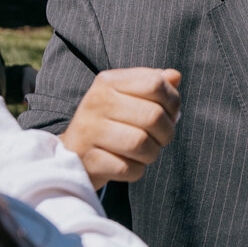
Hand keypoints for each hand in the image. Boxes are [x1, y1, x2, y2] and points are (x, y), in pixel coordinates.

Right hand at [61, 67, 182, 187]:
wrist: (72, 154)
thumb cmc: (109, 123)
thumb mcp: (128, 97)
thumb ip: (153, 85)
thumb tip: (175, 76)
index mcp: (108, 81)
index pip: (155, 83)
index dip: (172, 101)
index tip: (169, 113)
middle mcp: (96, 101)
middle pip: (154, 115)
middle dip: (166, 132)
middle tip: (159, 138)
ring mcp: (90, 131)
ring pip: (143, 143)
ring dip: (152, 153)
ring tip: (144, 152)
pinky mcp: (90, 160)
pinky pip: (130, 168)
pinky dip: (136, 170)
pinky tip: (126, 164)